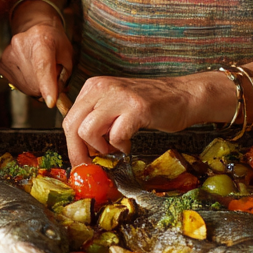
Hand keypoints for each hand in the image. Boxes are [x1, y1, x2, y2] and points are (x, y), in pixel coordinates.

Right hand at [0, 16, 72, 109]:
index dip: (47, 85)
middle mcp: (21, 45)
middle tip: (52, 75)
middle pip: (35, 82)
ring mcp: (8, 54)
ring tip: (40, 70)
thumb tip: (54, 97)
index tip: (51, 102)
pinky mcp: (2, 63)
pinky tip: (29, 71)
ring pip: (27, 87)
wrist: (35, 29)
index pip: (43, 66)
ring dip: (36, 86)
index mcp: (42, 39)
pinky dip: (27, 84)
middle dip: (46, 87)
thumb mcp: (67, 55)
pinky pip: (17, 85)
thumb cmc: (55, 43)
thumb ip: (63, 76)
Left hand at [62, 74, 202, 163]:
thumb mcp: (114, 105)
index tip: (79, 160)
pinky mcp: (136, 108)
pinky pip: (115, 136)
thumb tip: (80, 148)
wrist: (182, 95)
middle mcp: (101, 88)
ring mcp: (118, 97)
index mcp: (93, 87)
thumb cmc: (149, 105)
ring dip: (99, 147)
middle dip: (78, 152)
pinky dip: (120, 146)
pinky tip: (129, 143)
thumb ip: (96, 120)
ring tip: (113, 147)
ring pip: (87, 131)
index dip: (71, 144)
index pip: (69, 119)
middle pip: (72, 125)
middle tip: (89, 165)